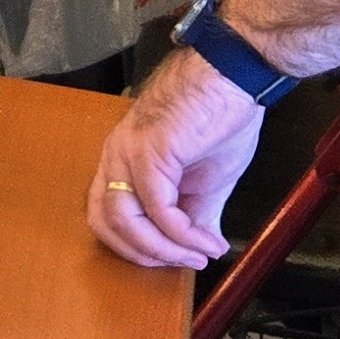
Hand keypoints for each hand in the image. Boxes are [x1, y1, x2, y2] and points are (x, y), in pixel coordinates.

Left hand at [87, 45, 263, 268]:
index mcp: (121, 160)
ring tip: (199, 254)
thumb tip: (200, 248)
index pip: (104, 217)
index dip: (135, 248)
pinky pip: (158, 208)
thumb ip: (195, 215)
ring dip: (164, 251)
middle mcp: (115, 155)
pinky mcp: (150, 150)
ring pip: (125, 222)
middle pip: (105, 224)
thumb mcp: (207, 179)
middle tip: (184, 263)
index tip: (175, 260)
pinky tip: (205, 240)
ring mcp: (128, 152)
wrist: (235, 75)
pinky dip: (182, 234)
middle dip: (144, 256)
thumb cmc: (219, 115)